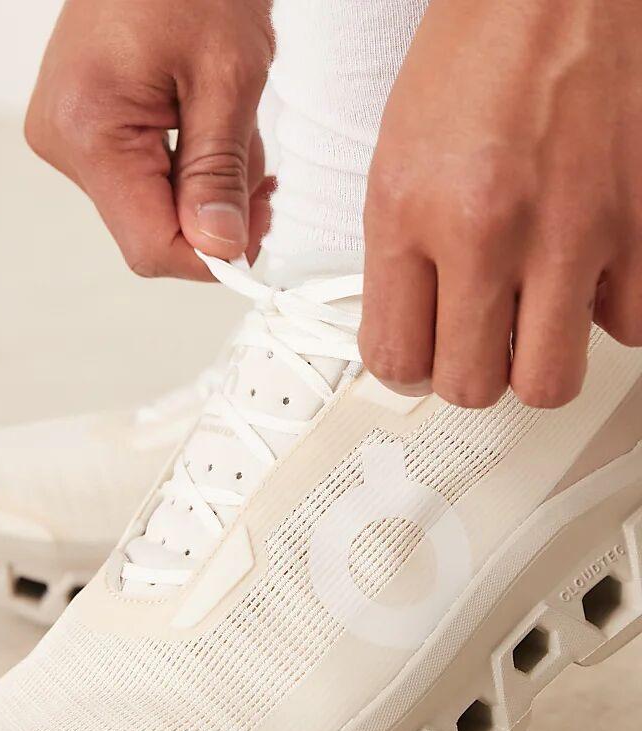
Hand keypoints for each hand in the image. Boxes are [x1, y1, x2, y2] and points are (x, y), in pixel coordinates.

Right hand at [25, 0, 273, 279]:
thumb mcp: (227, 78)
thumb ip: (220, 173)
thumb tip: (221, 250)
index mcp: (88, 130)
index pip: (150, 247)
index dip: (207, 258)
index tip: (254, 240)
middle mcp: (63, 141)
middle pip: (149, 231)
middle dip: (212, 214)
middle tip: (259, 173)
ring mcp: (66, 135)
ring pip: (149, 207)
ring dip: (204, 185)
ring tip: (229, 124)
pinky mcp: (79, 127)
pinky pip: (139, 177)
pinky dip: (184, 164)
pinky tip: (202, 121)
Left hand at [359, 0, 641, 408]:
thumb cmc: (476, 60)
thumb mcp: (396, 162)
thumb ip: (399, 260)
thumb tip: (410, 337)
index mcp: (410, 211)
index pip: (396, 358)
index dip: (406, 374)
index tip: (418, 362)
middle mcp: (488, 229)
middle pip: (471, 388)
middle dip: (470, 377)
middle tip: (476, 344)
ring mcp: (570, 231)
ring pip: (549, 381)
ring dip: (536, 362)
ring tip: (532, 321)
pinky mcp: (638, 225)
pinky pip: (626, 327)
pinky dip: (606, 315)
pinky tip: (587, 276)